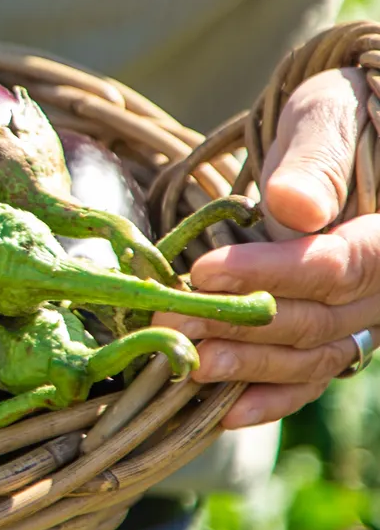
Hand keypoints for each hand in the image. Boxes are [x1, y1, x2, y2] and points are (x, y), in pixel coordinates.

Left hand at [156, 67, 375, 427]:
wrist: (345, 138)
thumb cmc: (337, 118)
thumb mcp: (327, 119)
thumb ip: (315, 162)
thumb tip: (295, 206)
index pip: (334, 267)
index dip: (268, 274)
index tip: (203, 271)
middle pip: (314, 319)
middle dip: (237, 323)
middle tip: (169, 320)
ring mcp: (361, 317)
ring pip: (308, 356)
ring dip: (243, 363)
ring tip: (183, 358)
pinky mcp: (332, 333)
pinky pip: (308, 378)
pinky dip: (267, 397)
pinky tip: (222, 411)